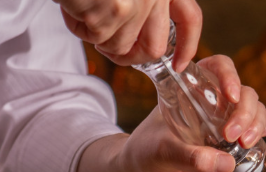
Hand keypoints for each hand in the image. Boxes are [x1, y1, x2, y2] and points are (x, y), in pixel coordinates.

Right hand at [55, 0, 201, 70]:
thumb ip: (144, 0)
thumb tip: (139, 36)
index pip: (189, 19)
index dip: (186, 46)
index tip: (179, 64)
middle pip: (154, 47)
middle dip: (131, 57)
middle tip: (111, 50)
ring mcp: (139, 3)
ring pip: (120, 46)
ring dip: (96, 36)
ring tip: (81, 8)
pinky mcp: (117, 10)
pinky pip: (95, 37)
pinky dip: (77, 26)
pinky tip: (70, 4)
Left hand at [76, 55, 265, 171]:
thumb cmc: (145, 154)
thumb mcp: (163, 152)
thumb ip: (191, 158)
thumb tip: (227, 163)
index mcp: (191, 89)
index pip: (218, 67)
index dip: (230, 76)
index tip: (231, 96)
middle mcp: (212, 102)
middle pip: (244, 93)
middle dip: (246, 112)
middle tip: (233, 136)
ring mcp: (225, 121)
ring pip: (257, 110)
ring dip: (258, 123)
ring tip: (245, 144)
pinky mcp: (233, 142)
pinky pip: (259, 129)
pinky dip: (264, 132)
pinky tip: (257, 143)